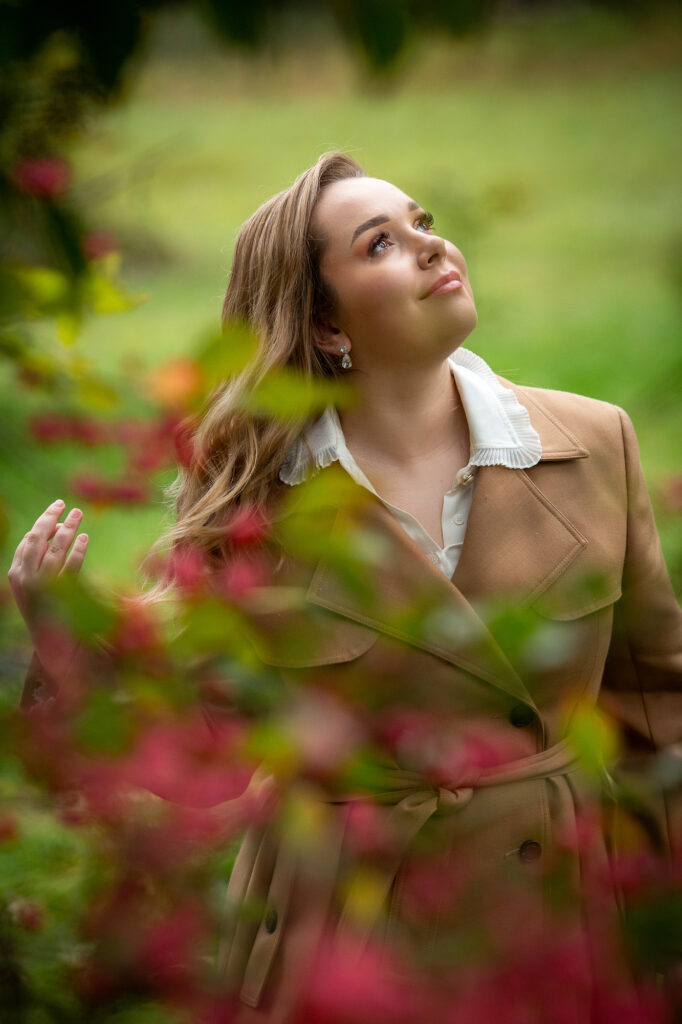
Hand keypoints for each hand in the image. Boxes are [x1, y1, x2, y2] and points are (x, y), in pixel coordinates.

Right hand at [8, 498, 89, 678]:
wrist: (54, 647)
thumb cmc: (50, 613)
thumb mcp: (39, 585)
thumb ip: (42, 562)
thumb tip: (59, 531)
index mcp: (15, 575)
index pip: (27, 541)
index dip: (42, 523)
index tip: (56, 510)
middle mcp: (24, 579)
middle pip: (38, 539)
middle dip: (51, 518)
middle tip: (65, 504)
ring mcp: (42, 586)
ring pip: (55, 548)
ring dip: (68, 527)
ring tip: (78, 514)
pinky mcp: (61, 595)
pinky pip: (71, 565)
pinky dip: (79, 549)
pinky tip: (85, 538)